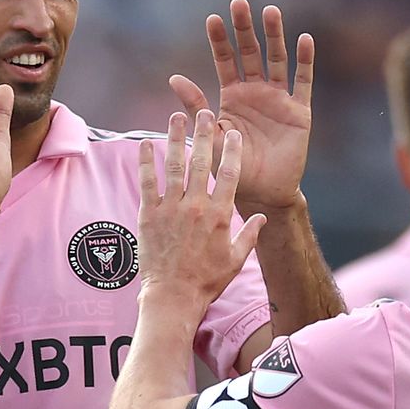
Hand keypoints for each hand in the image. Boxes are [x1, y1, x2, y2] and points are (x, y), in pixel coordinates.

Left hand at [138, 111, 265, 313]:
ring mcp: (170, 209)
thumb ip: (250, 234)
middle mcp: (196, 206)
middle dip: (204, 134)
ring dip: (175, 138)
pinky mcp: (149, 215)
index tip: (234, 133)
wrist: (173, 296)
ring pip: (174, 165)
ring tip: (176, 117)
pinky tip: (145, 143)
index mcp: (220, 215)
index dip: (232, 150)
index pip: (229, 174)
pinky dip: (146, 161)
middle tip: (204, 112)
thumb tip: (263, 217)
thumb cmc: (206, 281)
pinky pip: (147, 182)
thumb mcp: (235, 259)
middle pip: (201, 161)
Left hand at [170, 0, 313, 214]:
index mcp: (232, 96)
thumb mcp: (209, 136)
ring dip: (275, 36)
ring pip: (277, 61)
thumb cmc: (231, 169)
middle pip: (251, 53)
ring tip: (271, 11)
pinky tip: (304, 40)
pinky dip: (305, 61)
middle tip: (240, 3)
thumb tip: (173, 77)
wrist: (261, 193)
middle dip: (245, 29)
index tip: (213, 18)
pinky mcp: (299, 111)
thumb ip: (196, 106)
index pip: (225, 61)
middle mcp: (256, 92)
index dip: (220, 40)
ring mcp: (278, 100)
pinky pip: (303, 82)